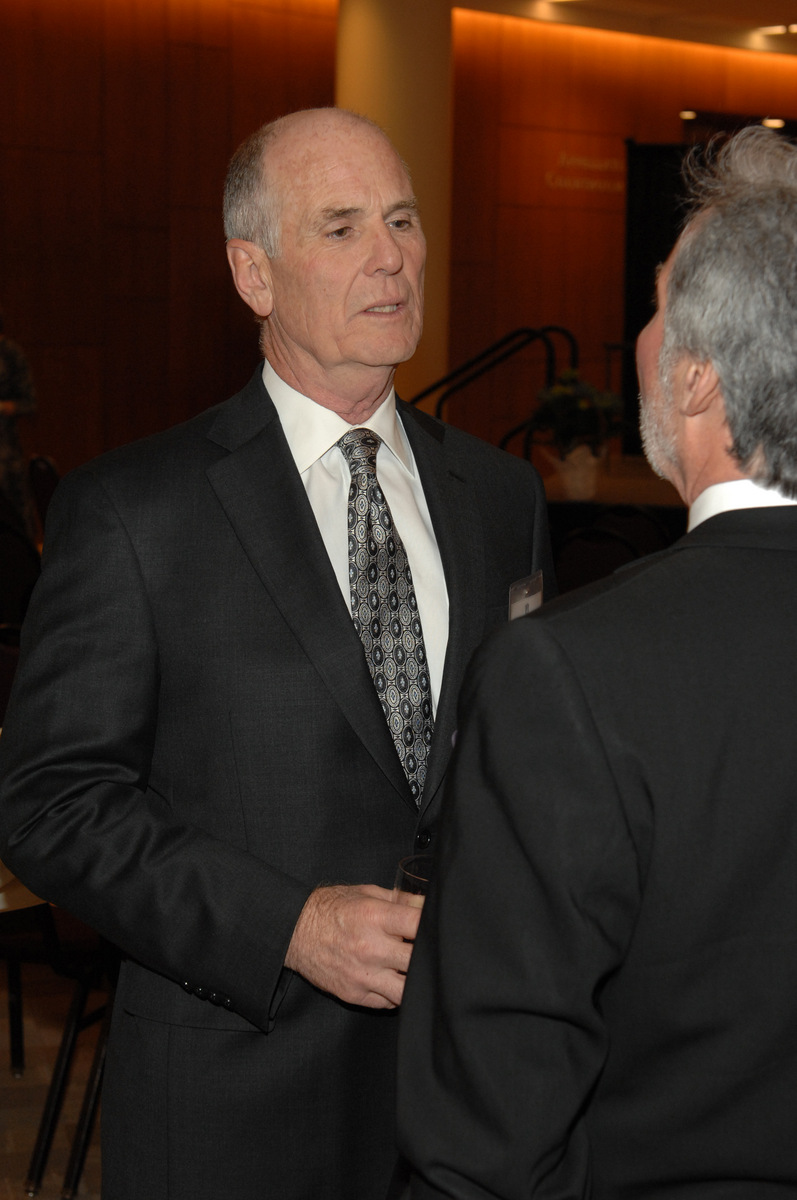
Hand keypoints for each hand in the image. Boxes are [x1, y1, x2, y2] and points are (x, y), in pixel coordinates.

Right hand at [284, 883, 421, 1008]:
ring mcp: (362, 975)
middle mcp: (370, 948)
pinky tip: (393, 979)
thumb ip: (400, 899)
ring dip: (414, 981)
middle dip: (428, 956)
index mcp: (374, 917)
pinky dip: (395, 993)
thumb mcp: (366, 893)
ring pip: (407, 991)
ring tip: (411, 971)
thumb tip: (427, 904)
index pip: (418, 924)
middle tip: (429, 951)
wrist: (294, 931)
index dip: (433, 926)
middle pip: (417, 960)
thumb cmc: (330, 908)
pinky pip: (388, 1002)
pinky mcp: (354, 995)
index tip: (438, 927)